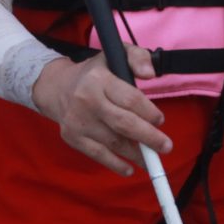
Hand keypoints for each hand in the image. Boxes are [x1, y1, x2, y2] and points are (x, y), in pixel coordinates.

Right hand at [32, 50, 167, 174]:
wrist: (57, 88)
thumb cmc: (95, 73)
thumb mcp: (116, 54)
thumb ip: (138, 58)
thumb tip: (150, 74)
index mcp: (99, 79)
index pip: (130, 99)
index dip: (149, 112)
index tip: (160, 120)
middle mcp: (86, 100)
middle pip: (123, 124)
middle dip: (148, 137)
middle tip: (166, 147)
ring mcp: (78, 121)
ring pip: (113, 142)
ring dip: (136, 154)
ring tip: (152, 159)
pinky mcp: (72, 137)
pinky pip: (98, 154)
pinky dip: (115, 164)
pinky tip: (130, 169)